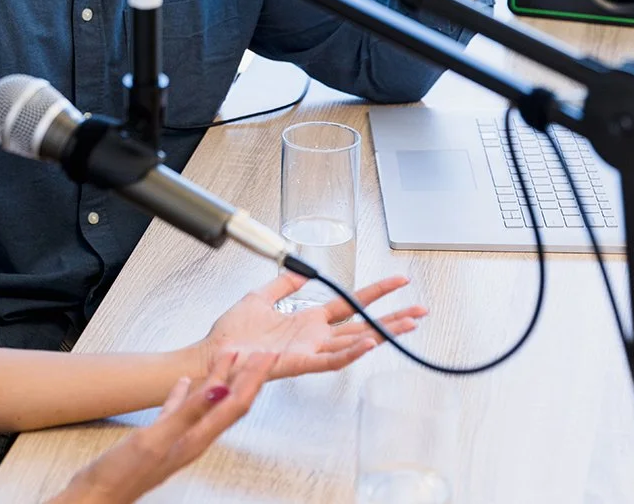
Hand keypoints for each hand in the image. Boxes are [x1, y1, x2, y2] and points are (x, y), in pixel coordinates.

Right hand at [55, 350, 277, 503]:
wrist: (96, 497)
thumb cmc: (122, 475)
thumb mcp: (156, 440)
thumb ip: (187, 413)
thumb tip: (219, 391)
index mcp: (195, 439)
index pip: (234, 404)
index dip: (252, 379)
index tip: (266, 357)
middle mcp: (191, 439)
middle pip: (228, 404)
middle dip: (245, 377)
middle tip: (259, 353)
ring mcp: (176, 439)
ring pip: (206, 404)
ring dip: (219, 380)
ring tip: (228, 359)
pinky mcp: (158, 439)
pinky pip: (178, 410)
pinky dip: (184, 394)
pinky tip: (182, 383)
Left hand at [199, 273, 426, 380]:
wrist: (214, 354)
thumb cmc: (232, 333)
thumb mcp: (259, 298)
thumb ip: (280, 285)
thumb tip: (296, 270)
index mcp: (308, 321)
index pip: (349, 304)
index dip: (374, 293)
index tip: (397, 281)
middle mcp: (314, 337)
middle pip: (363, 325)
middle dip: (393, 318)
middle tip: (420, 310)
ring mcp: (310, 351)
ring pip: (355, 342)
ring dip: (383, 334)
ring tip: (408, 325)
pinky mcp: (299, 363)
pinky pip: (331, 359)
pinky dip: (351, 352)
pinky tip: (371, 344)